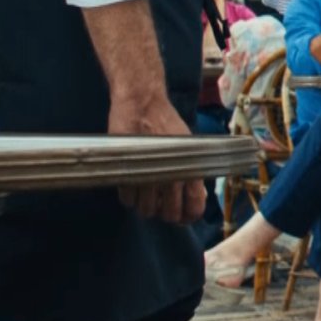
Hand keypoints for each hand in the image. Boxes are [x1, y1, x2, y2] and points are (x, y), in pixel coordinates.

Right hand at [107, 92, 206, 223]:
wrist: (142, 104)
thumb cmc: (166, 123)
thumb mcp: (189, 145)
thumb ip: (192, 170)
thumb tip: (194, 195)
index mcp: (191, 169)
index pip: (194, 207)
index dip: (187, 217)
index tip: (181, 217)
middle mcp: (172, 175)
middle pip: (168, 214)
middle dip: (163, 213)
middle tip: (159, 204)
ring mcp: (148, 176)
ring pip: (145, 209)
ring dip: (144, 206)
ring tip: (144, 193)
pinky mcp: (127, 172)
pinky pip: (127, 199)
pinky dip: (128, 197)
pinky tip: (132, 186)